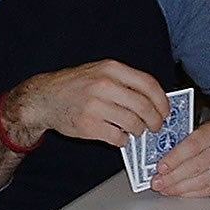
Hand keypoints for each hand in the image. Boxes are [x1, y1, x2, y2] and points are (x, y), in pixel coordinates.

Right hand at [17, 60, 168, 147]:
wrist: (44, 98)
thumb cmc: (75, 86)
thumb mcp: (100, 71)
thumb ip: (125, 81)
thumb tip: (154, 99)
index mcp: (111, 68)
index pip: (148, 84)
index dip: (161, 101)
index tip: (165, 111)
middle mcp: (104, 85)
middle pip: (144, 107)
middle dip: (154, 120)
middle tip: (155, 126)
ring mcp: (95, 106)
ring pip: (133, 124)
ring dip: (139, 131)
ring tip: (136, 131)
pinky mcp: (88, 125)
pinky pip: (117, 137)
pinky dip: (123, 140)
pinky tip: (120, 137)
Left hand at [149, 119, 209, 197]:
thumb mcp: (203, 128)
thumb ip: (184, 139)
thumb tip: (161, 158)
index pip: (192, 146)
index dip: (174, 159)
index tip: (160, 167)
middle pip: (196, 166)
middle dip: (172, 177)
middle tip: (157, 182)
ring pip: (201, 182)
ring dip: (179, 187)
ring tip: (165, 188)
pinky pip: (208, 190)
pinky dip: (190, 192)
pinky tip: (179, 191)